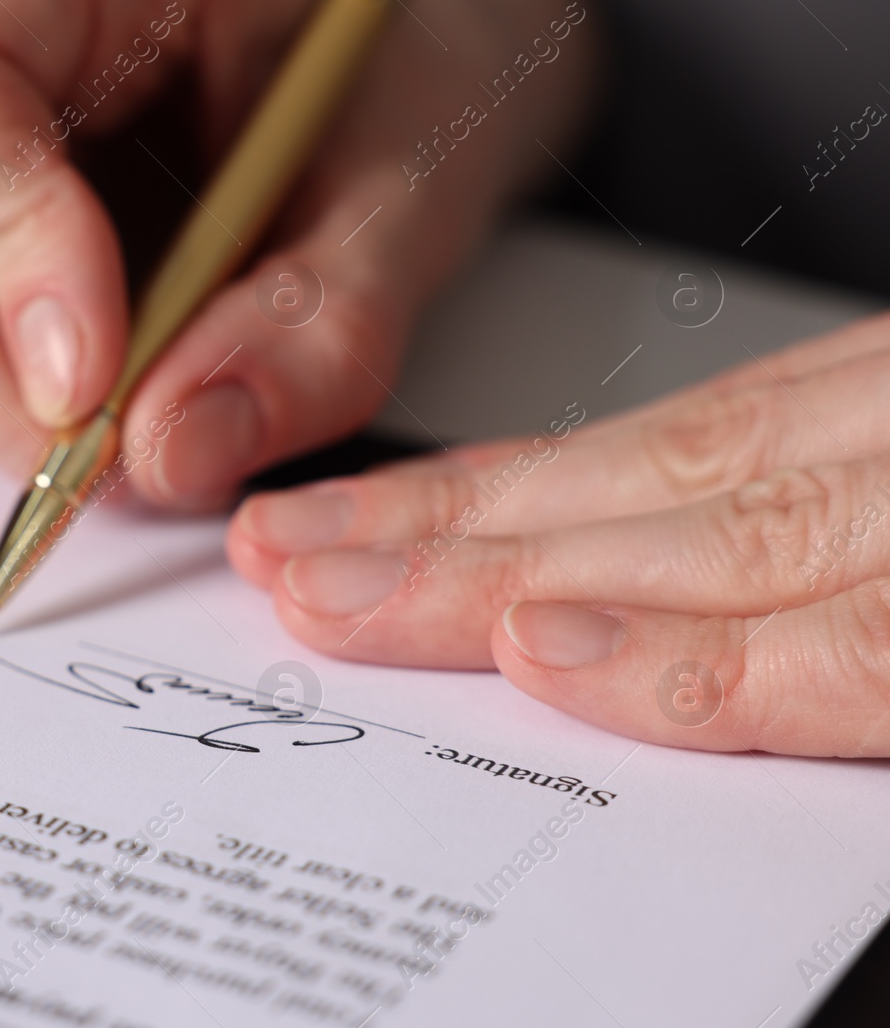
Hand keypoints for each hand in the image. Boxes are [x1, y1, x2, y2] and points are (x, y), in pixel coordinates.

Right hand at [0, 0, 596, 505]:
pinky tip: (114, 406)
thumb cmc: (390, 76)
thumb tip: (176, 452)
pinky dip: (13, 416)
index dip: (1, 239)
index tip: (91, 377)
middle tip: (112, 461)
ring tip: (136, 434)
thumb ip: (316, 318)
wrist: (394, 76)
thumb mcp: (405, 182)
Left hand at [229, 315, 889, 756]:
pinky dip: (692, 658)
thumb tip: (628, 587)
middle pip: (644, 489)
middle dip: (440, 531)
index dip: (486, 487)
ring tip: (328, 600)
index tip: (343, 516)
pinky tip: (543, 652)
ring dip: (497, 576)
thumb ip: (811, 513)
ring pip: (700, 546)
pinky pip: (854, 648)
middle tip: (276, 555)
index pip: (662, 450)